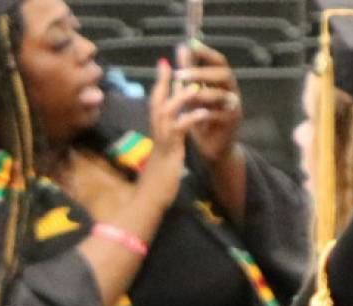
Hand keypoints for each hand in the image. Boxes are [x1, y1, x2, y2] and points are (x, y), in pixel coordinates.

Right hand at [136, 60, 193, 200]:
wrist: (149, 201)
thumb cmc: (156, 182)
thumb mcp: (164, 155)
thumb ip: (167, 140)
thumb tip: (171, 133)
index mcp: (157, 131)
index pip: (156, 101)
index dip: (161, 82)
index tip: (165, 63)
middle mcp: (156, 131)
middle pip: (159, 98)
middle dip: (167, 78)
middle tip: (176, 58)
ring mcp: (162, 139)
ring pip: (168, 109)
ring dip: (182, 96)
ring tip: (196, 85)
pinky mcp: (170, 149)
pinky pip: (180, 128)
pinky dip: (191, 118)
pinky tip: (203, 112)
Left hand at [173, 44, 244, 165]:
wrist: (212, 146)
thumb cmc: (203, 117)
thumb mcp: (193, 94)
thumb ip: (189, 72)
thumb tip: (182, 48)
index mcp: (222, 81)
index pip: (219, 62)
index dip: (207, 53)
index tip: (191, 45)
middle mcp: (231, 90)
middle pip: (223, 74)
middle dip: (201, 73)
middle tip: (180, 74)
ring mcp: (234, 106)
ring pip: (222, 95)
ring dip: (202, 94)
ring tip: (185, 95)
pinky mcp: (231, 122)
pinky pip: (220, 114)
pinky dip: (206, 113)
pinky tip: (193, 114)